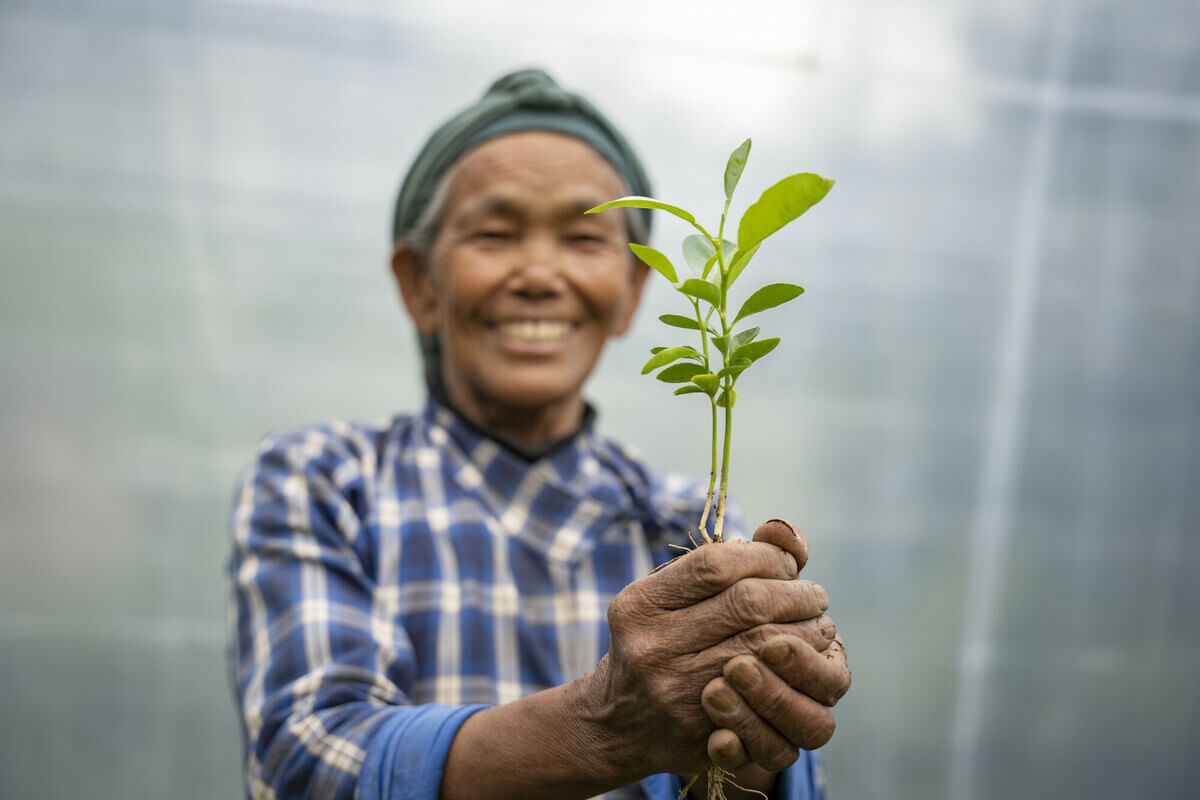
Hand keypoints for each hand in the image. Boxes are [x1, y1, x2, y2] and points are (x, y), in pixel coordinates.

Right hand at [583, 525, 830, 778]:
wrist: (618, 725)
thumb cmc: (656, 644)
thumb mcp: (667, 597)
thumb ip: (722, 561)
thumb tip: (787, 535)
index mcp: (641, 605)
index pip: (716, 564)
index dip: (764, 557)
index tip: (787, 563)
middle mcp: (653, 645)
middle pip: (748, 602)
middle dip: (795, 593)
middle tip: (814, 596)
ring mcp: (677, 690)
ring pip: (765, 645)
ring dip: (806, 629)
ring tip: (817, 624)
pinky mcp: (704, 728)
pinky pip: (769, 689)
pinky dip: (799, 669)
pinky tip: (807, 660)